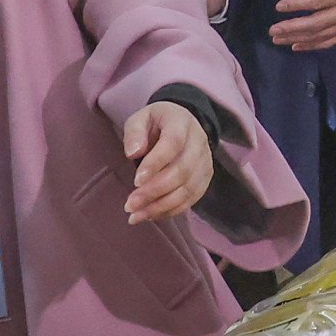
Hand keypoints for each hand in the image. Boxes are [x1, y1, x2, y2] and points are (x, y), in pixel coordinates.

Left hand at [122, 100, 214, 223]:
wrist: (182, 124)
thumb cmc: (157, 123)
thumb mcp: (141, 119)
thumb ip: (134, 132)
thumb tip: (132, 153)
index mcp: (181, 123)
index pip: (172, 144)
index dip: (155, 163)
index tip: (136, 181)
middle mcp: (199, 143)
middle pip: (181, 171)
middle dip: (154, 191)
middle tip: (130, 205)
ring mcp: (205, 163)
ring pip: (187, 190)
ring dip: (160, 206)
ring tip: (136, 216)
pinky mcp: (204, 179)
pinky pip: (190, 199)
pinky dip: (170, 210)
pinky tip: (150, 215)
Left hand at [270, 0, 335, 51]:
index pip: (314, 3)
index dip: (295, 5)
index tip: (279, 6)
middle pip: (314, 24)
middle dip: (291, 28)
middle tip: (272, 30)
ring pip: (320, 36)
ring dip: (298, 39)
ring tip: (279, 40)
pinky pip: (330, 41)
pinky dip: (313, 46)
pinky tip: (298, 46)